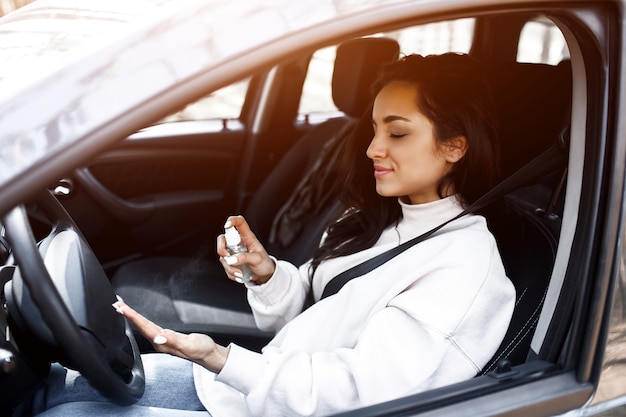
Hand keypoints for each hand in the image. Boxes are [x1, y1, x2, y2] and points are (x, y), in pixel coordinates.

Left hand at [112, 301, 228, 373]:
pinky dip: (141, 321)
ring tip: (123, 309)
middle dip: (128, 315)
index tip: (122, 308)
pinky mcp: (166, 338)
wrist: (208, 355)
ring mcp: (162, 340)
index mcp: (163, 343)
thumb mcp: (189, 344)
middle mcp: (159, 342)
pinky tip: (139, 319)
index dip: (133, 317)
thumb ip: (173, 341)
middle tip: (117, 304)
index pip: (145, 327)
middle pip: (141, 326)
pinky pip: (150, 328)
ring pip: (144, 327)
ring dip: (132, 318)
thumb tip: (158, 338)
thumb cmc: (201, 349)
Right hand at [217, 215, 275, 284]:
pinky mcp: (230, 262)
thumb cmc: (264, 264)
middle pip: (222, 239)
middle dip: (221, 250)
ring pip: (222, 256)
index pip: (239, 223)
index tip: (227, 225)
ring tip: (241, 273)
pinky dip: (231, 273)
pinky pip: (225, 266)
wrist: (264, 276)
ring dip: (230, 267)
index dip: (232, 220)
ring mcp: (233, 252)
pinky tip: (240, 275)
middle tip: (228, 258)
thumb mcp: (257, 259)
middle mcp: (238, 243)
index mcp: (247, 237)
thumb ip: (244, 258)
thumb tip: (230, 259)